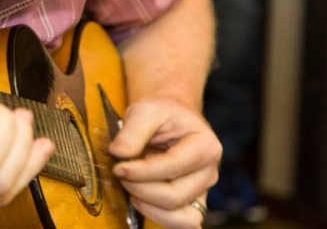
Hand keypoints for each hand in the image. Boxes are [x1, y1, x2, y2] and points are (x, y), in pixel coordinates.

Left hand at [109, 98, 221, 228]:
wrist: (171, 117)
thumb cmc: (161, 113)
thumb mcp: (145, 110)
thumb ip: (132, 131)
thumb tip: (118, 153)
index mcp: (205, 146)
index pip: (173, 167)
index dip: (141, 172)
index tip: (117, 167)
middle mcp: (209, 173)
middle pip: (175, 196)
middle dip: (141, 190)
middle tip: (120, 174)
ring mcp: (202, 191)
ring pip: (180, 217)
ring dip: (149, 208)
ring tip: (130, 189)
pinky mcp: (191, 202)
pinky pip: (181, 223)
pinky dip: (159, 218)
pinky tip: (139, 201)